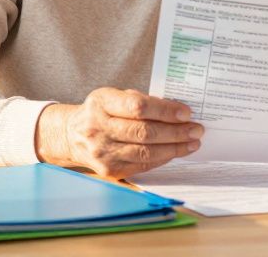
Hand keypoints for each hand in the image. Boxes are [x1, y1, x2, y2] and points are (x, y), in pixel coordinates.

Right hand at [35, 88, 201, 178]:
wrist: (71, 135)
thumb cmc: (101, 112)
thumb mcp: (114, 96)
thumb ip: (141, 101)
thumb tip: (176, 110)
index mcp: (101, 103)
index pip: (139, 107)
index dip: (165, 110)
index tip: (186, 112)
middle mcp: (98, 128)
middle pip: (145, 132)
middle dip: (176, 132)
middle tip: (196, 129)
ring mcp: (102, 152)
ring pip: (146, 152)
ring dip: (174, 148)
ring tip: (192, 142)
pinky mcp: (108, 170)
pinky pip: (142, 165)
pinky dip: (162, 158)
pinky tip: (175, 152)